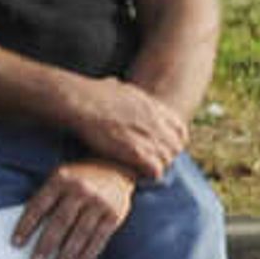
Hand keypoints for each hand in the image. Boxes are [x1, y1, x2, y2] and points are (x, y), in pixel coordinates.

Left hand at [14, 159, 135, 258]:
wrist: (118, 168)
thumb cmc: (80, 179)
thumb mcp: (62, 179)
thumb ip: (49, 199)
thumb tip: (31, 233)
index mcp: (62, 179)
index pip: (39, 205)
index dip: (26, 225)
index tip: (15, 243)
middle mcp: (82, 189)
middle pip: (60, 222)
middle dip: (46, 244)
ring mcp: (100, 202)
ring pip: (80, 233)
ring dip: (67, 254)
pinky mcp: (115, 214)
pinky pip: (99, 239)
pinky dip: (88, 255)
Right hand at [71, 78, 188, 180]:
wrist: (79, 101)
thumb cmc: (89, 93)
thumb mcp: (115, 86)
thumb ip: (122, 90)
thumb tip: (113, 84)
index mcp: (153, 107)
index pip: (180, 130)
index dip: (173, 141)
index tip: (162, 147)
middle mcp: (155, 122)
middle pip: (176, 148)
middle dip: (166, 156)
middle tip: (150, 162)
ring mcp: (147, 136)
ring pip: (167, 160)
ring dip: (156, 166)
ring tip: (142, 170)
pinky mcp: (135, 151)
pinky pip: (156, 170)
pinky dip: (149, 175)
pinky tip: (138, 174)